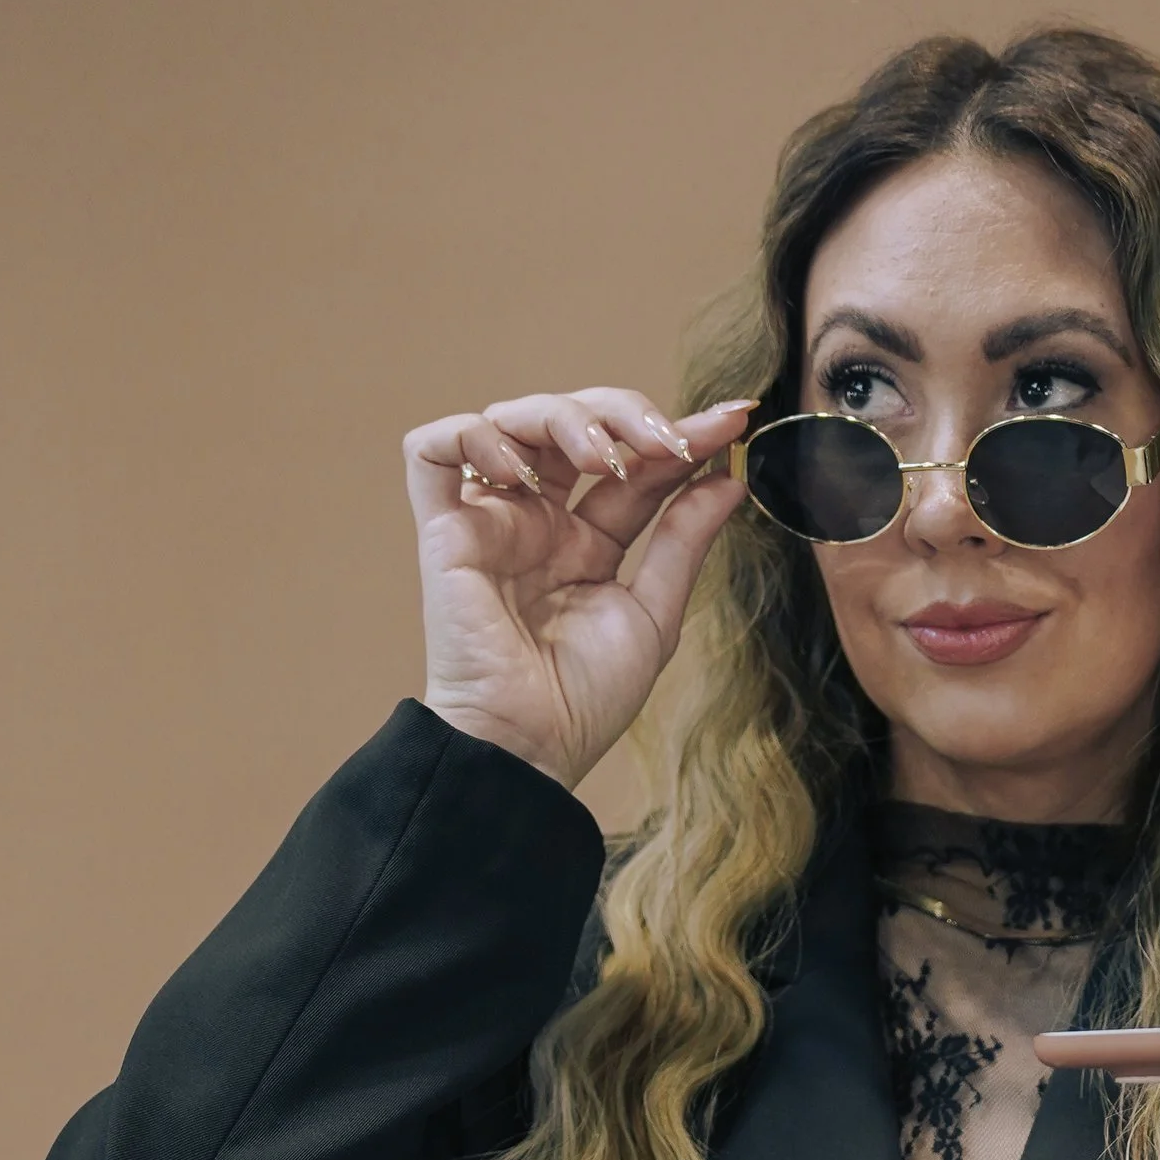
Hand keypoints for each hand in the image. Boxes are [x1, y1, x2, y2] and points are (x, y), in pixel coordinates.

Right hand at [404, 387, 753, 788]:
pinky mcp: (443, 529)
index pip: (633, 466)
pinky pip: (431, 450)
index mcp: (585, 542)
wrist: (529, 745)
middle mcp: (536, 520)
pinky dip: (473, 435)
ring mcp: (489, 520)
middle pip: (572, 423)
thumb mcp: (653, 613)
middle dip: (623, 414)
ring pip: (509, 418)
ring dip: (562, 417)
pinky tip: (521, 471)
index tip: (729, 422)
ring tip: (603, 459)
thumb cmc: (584, 699)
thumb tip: (727, 479)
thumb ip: (683, 541)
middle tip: (666, 441)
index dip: (679, 437)